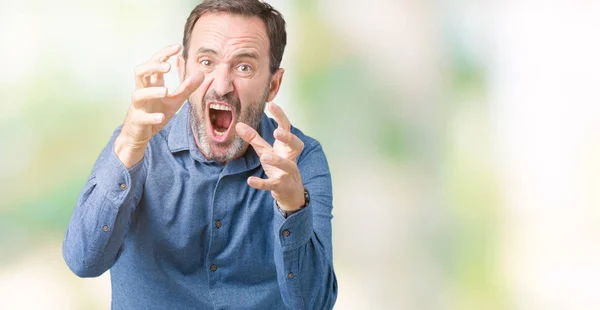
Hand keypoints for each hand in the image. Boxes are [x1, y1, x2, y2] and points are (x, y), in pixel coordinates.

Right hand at [115, 44, 212, 167]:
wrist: (140, 134)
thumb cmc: (155, 112)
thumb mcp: (175, 100)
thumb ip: (187, 87)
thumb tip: (202, 73)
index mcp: (151, 83)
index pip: (155, 63)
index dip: (164, 54)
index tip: (178, 46)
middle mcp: (142, 91)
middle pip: (140, 72)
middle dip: (152, 67)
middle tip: (168, 67)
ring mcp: (138, 106)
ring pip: (138, 94)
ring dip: (152, 92)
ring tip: (166, 91)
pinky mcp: (138, 120)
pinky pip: (142, 117)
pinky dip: (151, 117)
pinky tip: (162, 116)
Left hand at [235, 102, 305, 211]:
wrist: (289, 192)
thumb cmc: (278, 167)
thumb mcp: (265, 151)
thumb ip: (254, 138)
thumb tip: (238, 125)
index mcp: (287, 147)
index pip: (287, 128)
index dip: (281, 116)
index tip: (272, 104)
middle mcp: (290, 158)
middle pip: (296, 145)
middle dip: (288, 138)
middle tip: (277, 131)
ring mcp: (287, 172)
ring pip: (286, 165)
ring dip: (277, 160)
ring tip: (264, 156)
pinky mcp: (280, 186)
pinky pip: (271, 184)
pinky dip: (261, 183)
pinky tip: (250, 181)